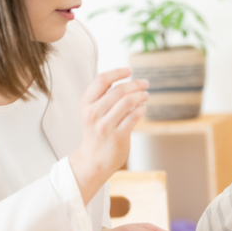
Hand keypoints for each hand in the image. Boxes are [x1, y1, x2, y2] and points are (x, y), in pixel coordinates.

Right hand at [69, 69, 148, 204]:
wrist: (93, 159)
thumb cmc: (96, 132)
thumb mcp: (91, 112)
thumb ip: (102, 96)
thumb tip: (123, 78)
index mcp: (85, 104)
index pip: (101, 80)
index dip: (117, 72)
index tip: (129, 70)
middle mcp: (93, 113)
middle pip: (118, 90)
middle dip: (135, 84)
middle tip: (145, 83)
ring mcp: (105, 125)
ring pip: (128, 102)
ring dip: (140, 96)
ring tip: (146, 95)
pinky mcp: (117, 136)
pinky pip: (134, 117)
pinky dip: (141, 109)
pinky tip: (143, 108)